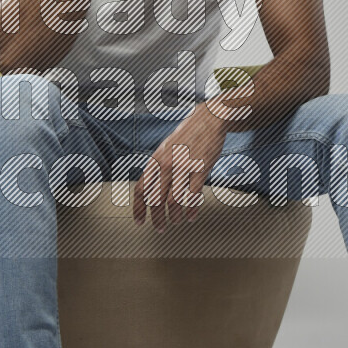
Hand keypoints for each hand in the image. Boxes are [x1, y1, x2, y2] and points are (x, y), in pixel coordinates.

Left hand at [133, 103, 226, 229]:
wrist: (209, 120)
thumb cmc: (188, 134)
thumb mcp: (166, 148)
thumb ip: (158, 167)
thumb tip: (149, 187)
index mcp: (156, 160)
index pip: (140, 189)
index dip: (138, 208)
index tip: (140, 221)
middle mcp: (167, 164)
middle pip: (155, 199)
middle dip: (156, 218)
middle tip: (160, 228)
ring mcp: (183, 167)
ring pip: (174, 201)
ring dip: (174, 216)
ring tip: (176, 221)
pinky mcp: (200, 169)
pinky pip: (193, 196)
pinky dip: (191, 210)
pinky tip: (190, 216)